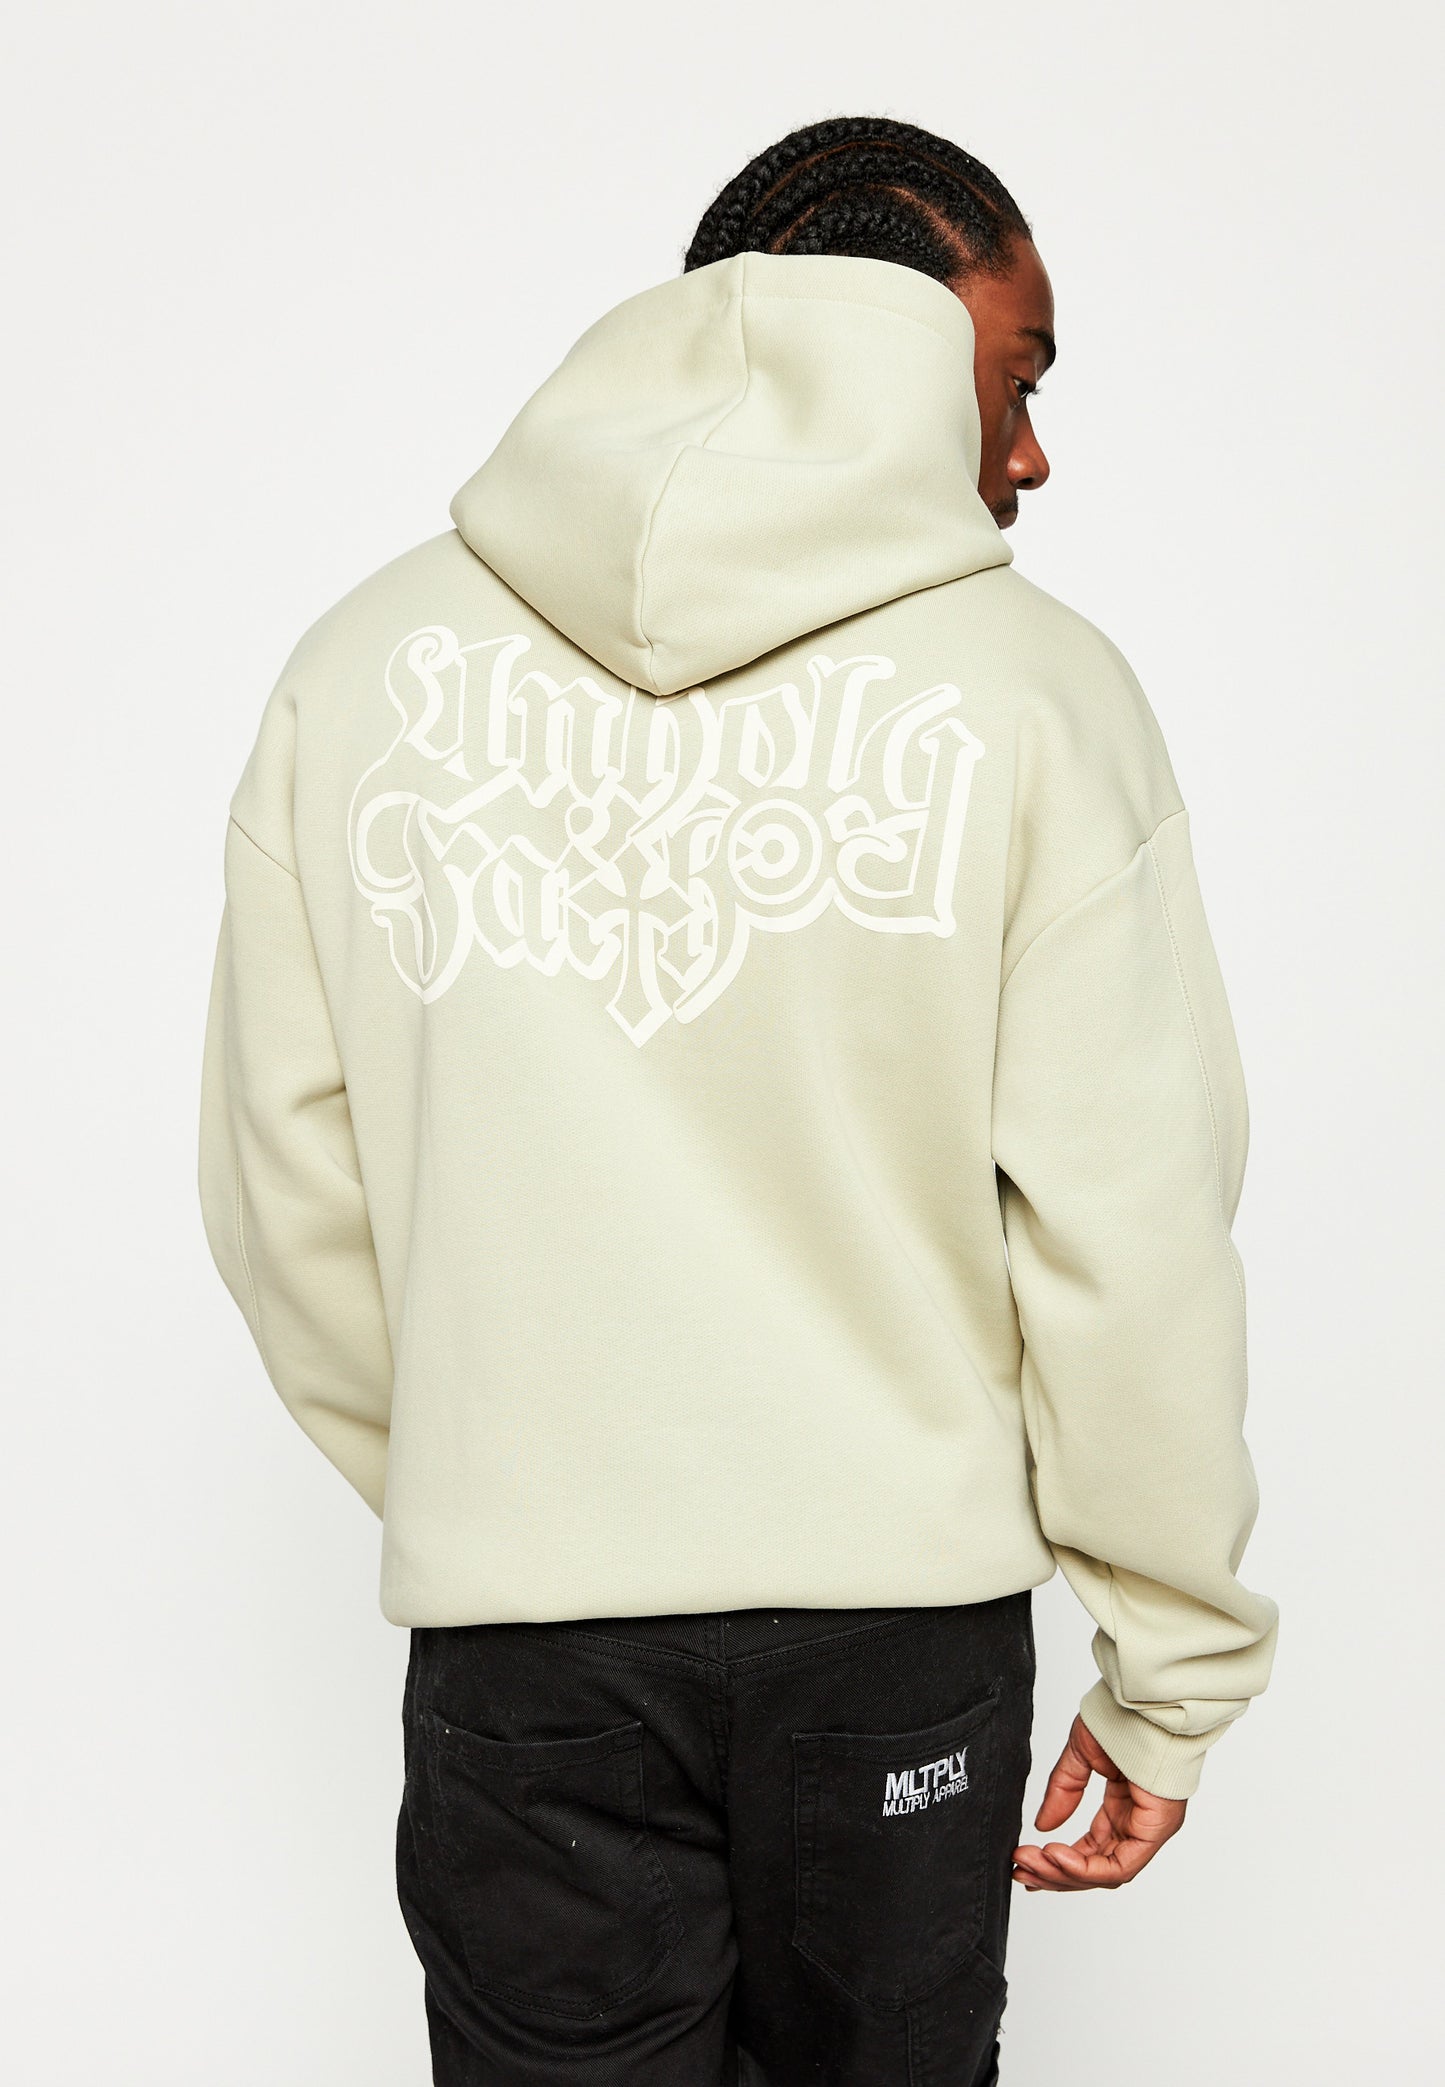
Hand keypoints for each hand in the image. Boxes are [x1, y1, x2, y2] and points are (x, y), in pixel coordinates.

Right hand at [1011, 1714, 1185, 1890]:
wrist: (1146, 1701)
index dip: (1059, 1863)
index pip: (1092, 1850)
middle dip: (1055, 1875)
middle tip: (1021, 1871)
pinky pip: (1120, 1866)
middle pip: (1096, 1868)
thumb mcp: (1081, 1755)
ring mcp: (1150, 1829)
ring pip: (1106, 1873)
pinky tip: (1056, 1856)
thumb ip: (1064, 1791)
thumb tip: (1042, 1825)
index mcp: (1124, 1807)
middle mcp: (1138, 1824)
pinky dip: (1085, 1868)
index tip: (1026, 1862)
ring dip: (1064, 1874)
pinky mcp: (1156, 1830)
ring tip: (1030, 1865)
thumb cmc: (1124, 1718)